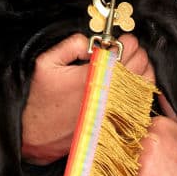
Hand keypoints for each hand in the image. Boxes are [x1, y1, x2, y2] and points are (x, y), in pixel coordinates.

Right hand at [21, 33, 155, 163]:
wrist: (33, 135)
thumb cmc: (38, 100)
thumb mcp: (46, 63)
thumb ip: (72, 45)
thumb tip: (94, 43)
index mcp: (93, 76)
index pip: (124, 53)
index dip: (128, 42)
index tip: (125, 40)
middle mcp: (107, 94)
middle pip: (138, 66)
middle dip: (137, 53)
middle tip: (130, 49)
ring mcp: (113, 110)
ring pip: (143, 85)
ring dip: (143, 70)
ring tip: (135, 64)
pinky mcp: (114, 123)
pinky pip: (139, 105)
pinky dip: (141, 92)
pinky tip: (135, 84)